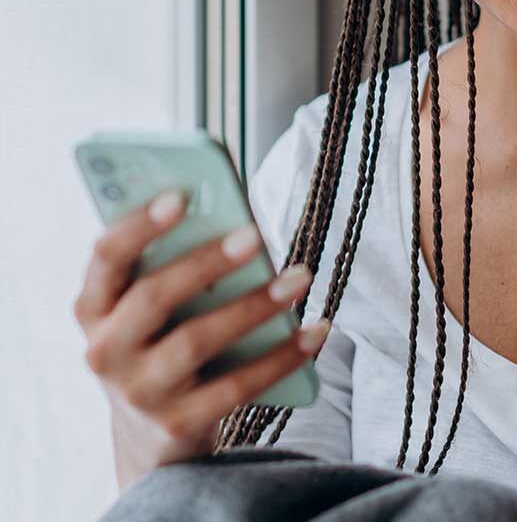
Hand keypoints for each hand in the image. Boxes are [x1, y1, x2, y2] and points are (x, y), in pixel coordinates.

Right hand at [73, 188, 329, 489]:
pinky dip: (282, 357)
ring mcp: (140, 392)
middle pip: (154, 297)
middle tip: (255, 235)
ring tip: (300, 276)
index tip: (179, 196)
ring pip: (197, 341)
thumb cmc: (162, 336)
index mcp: (94, 306)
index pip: (106, 256)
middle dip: (207, 262)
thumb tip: (238, 220)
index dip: (139, 225)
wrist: (153, 428)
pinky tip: (314, 330)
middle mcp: (105, 350)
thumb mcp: (150, 304)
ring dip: (254, 305)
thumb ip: (174, 262)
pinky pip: (237, 387)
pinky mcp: (178, 424)